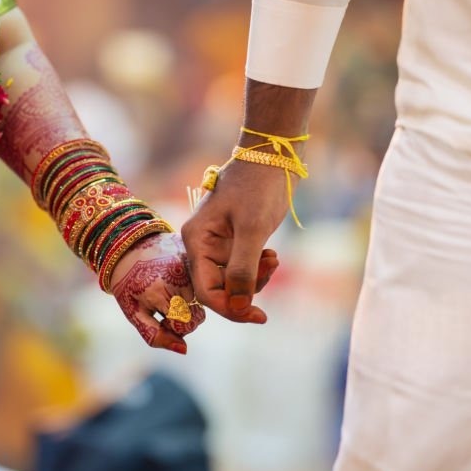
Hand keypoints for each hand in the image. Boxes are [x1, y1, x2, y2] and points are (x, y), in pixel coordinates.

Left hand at [108, 232, 205, 353]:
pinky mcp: (195, 257)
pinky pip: (204, 283)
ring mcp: (191, 264)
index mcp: (163, 292)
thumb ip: (155, 335)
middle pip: (198, 316)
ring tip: (170, 294)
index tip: (159, 318)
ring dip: (189, 304)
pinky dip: (193, 288)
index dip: (173, 328)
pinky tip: (176, 282)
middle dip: (183, 318)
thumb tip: (184, 350)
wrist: (125, 247)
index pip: (185, 326)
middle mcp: (182, 277)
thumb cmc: (127, 285)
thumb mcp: (134, 313)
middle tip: (165, 308)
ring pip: (203, 301)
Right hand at [181, 159, 284, 323]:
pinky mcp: (233, 240)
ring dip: (255, 279)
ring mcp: (217, 243)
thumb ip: (243, 271)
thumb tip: (239, 308)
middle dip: (245, 291)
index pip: (206, 291)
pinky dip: (258, 268)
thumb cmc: (260, 187)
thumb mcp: (253, 230)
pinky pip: (241, 267)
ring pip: (232, 280)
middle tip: (271, 271)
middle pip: (218, 288)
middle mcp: (202, 244)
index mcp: (197, 241)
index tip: (259, 316)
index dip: (231, 308)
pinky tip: (272, 255)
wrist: (273, 154)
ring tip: (273, 259)